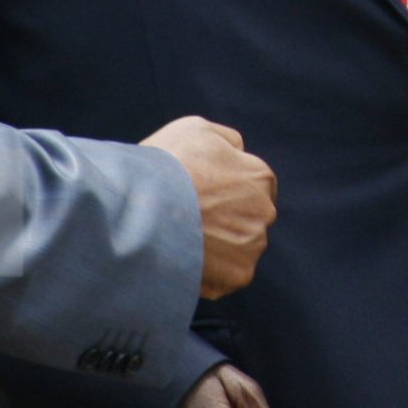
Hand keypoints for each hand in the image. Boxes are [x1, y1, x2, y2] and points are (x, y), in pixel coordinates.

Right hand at [139, 118, 276, 297]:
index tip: (201, 196)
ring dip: (216, 248)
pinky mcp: (237, 276)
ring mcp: (253, 246)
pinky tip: (182, 260)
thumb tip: (238, 152)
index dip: (225, 190)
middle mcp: (265, 212)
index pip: (253, 186)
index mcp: (260, 176)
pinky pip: (224, 276)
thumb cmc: (167, 164)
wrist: (143, 209)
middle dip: (223, 220)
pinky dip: (206, 273)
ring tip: (180, 242)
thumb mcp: (196, 130)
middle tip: (188, 220)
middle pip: (246, 219)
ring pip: (236, 249)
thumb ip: (227, 141)